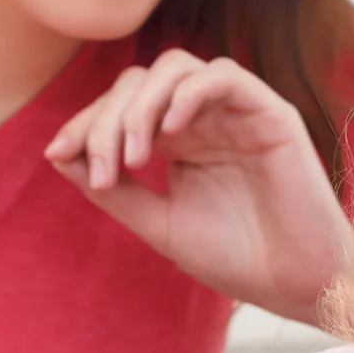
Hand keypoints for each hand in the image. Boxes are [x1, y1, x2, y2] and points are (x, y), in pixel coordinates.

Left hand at [44, 49, 352, 323]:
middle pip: (139, 82)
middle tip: (106, 171)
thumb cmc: (235, 258)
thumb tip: (59, 155)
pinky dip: (188, 92)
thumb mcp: (159, 224)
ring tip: (135, 156)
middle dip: (108, 119)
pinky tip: (170, 130)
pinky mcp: (269, 113)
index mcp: (177, 141)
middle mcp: (203, 118)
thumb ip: (113, 191)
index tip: (59, 154)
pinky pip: (222, 76)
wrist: (295, 283)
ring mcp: (235, 111)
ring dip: (142, 106)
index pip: (121, 106)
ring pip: (175, 69)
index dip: (86, 123)